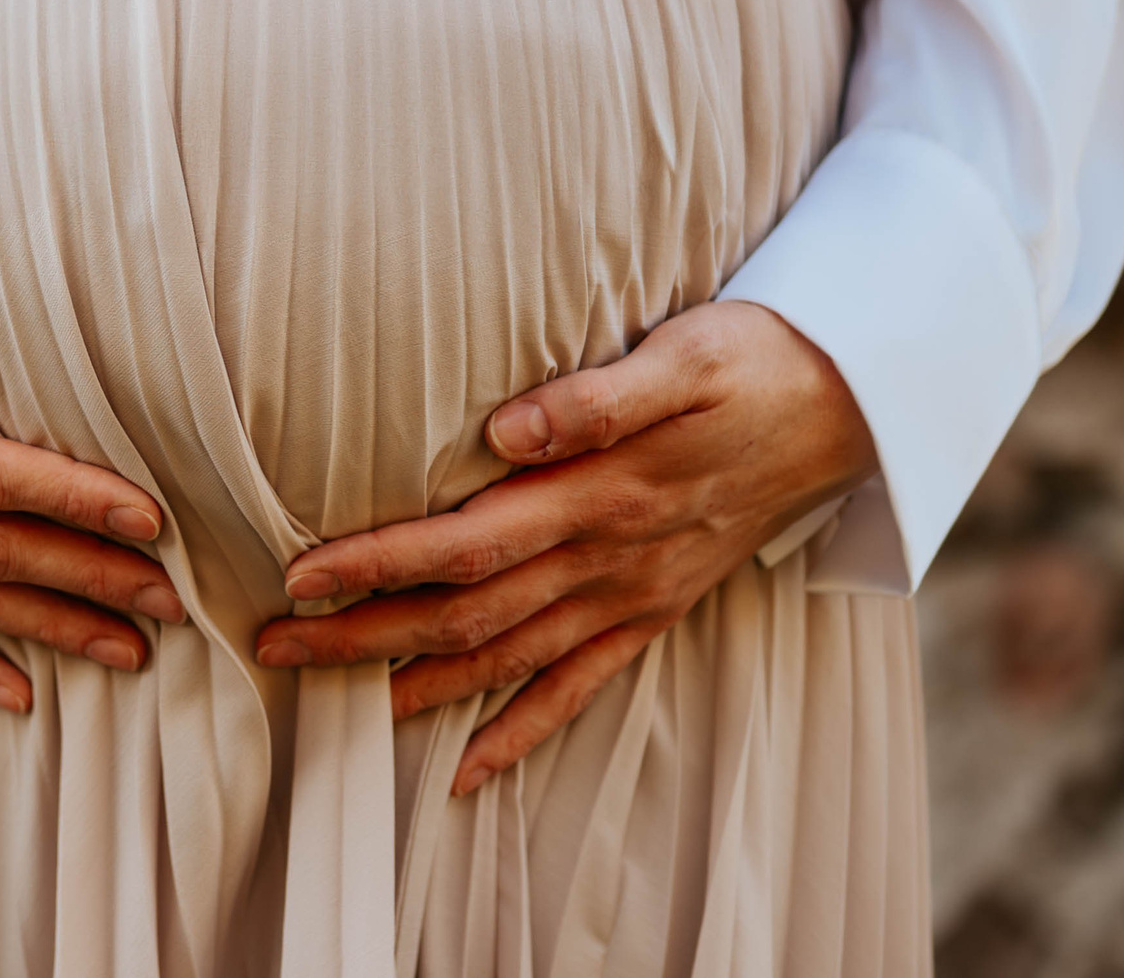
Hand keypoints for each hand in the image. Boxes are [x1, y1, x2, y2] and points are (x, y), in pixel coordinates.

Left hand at [252, 300, 873, 795]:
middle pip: (466, 615)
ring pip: (507, 659)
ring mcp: (632, 594)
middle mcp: (608, 559)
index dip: (381, 563)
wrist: (849, 404)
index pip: (467, 542)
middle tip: (274, 644)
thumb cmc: (754, 362)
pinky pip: (578, 687)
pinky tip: (467, 769)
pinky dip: (520, 733)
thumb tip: (505, 431)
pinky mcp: (654, 609)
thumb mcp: (685, 356)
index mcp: (602, 495)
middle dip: (364, 636)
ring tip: (335, 703)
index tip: (301, 576)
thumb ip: (595, 397)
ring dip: (417, 686)